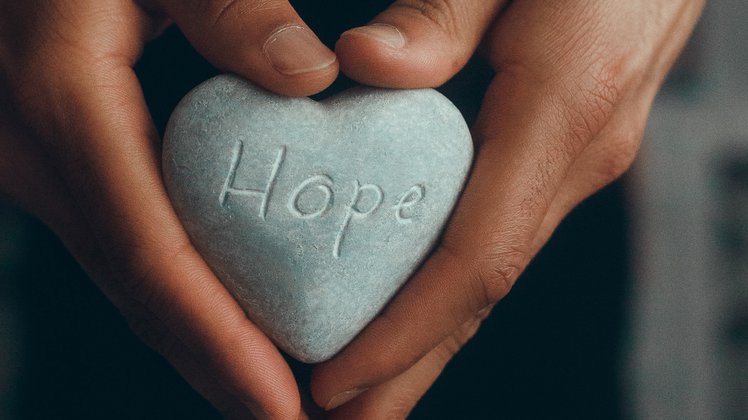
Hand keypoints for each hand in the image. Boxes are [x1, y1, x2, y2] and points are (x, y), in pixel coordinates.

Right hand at [0, 1, 341, 417]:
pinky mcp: (48, 157)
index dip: (217, 339)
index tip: (280, 402)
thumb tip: (310, 77)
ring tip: (266, 391)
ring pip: (124, 278)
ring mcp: (33, 162)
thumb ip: (231, 8)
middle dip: (213, 367)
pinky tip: (218, 316)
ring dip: (193, 341)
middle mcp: (36, 155)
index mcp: (65, 105)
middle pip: (137, 290)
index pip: (152, 255)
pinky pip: (117, 244)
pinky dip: (171, 294)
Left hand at [310, 0, 703, 416]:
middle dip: (410, 369)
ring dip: (426, 342)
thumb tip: (360, 64)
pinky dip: (447, 290)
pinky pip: (496, 239)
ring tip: (360, 393)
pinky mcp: (562, 155)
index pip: (474, 258)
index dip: (403, 332)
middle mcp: (576, 158)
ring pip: (490, 275)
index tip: (334, 381)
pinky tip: (408, 310)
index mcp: (563, 111)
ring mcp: (575, 163)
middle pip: (482, 292)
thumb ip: (439, 16)